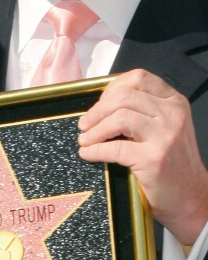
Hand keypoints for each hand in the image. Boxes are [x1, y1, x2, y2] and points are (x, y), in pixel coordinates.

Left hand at [78, 69, 207, 244]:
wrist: (192, 198)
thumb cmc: (171, 160)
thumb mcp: (164, 125)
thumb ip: (142, 108)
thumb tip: (101, 102)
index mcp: (174, 101)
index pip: (138, 78)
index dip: (112, 88)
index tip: (99, 102)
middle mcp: (173, 114)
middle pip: (123, 96)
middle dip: (97, 109)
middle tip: (85, 123)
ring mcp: (165, 136)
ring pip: (119, 117)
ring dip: (94, 129)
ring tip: (84, 138)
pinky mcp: (154, 158)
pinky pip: (115, 147)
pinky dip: (95, 149)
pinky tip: (88, 153)